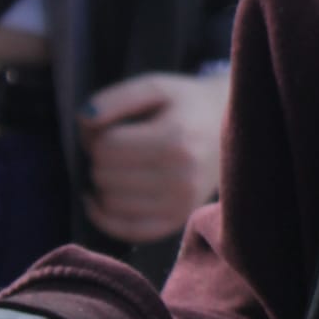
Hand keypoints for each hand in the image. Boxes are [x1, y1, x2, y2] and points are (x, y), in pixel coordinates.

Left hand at [79, 69, 227, 243]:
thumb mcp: (155, 88)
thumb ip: (117, 98)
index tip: (112, 127)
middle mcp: (182, 177)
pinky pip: (127, 230)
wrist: (235, 132)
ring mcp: (182, 204)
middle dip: (99, 159)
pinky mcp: (178, 221)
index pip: (106, 147)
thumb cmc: (186, 106)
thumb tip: (84, 118)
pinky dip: (105, 217)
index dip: (97, 135)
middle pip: (104, 175)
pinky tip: (100, 199)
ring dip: (103, 184)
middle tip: (116, 147)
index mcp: (177, 140)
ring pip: (110, 202)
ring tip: (119, 167)